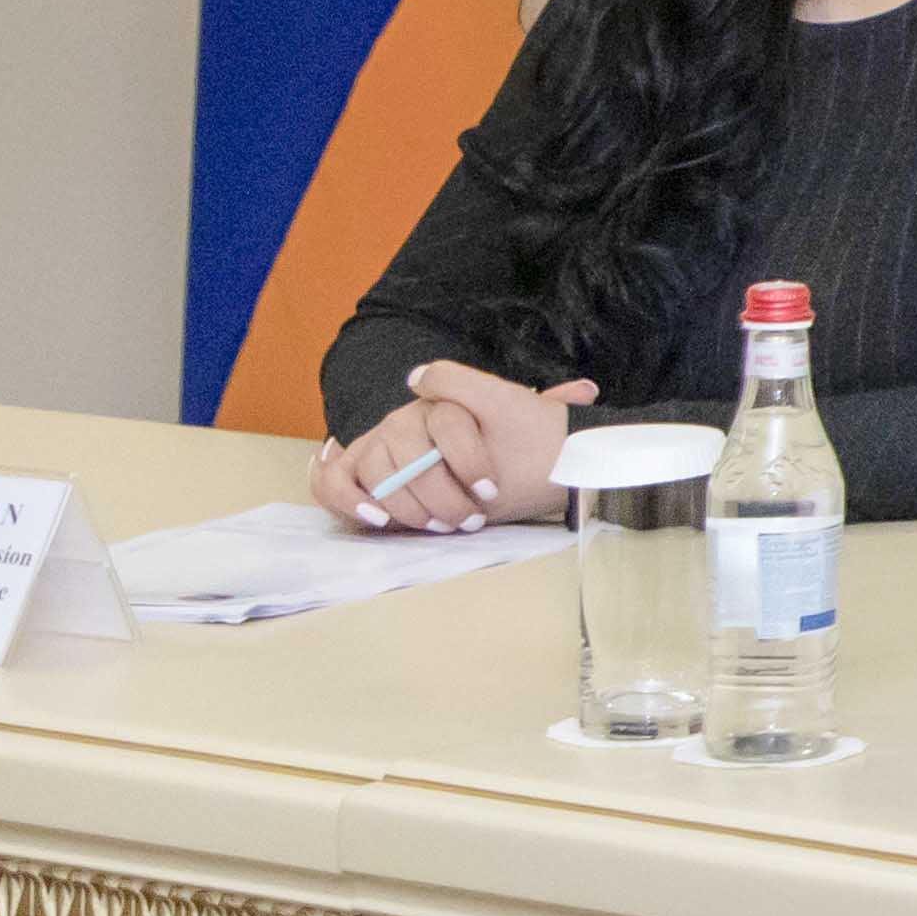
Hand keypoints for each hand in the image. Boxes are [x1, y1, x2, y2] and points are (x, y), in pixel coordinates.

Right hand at [308, 362, 594, 531]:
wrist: (483, 468)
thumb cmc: (509, 448)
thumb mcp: (530, 427)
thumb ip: (552, 405)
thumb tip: (586, 388)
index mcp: (445, 402)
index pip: (446, 420)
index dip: (468, 459)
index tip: (491, 491)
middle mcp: (405, 419)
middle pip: (406, 451)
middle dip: (439, 494)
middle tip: (467, 520)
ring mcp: (375, 445)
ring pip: (374, 470)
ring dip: (405, 505)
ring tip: (436, 526)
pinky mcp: (353, 474)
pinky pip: (331, 483)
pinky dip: (348, 499)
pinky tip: (376, 519)